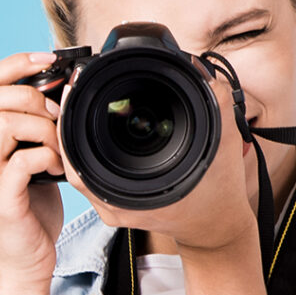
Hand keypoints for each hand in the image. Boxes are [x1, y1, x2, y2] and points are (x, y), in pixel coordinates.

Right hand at [0, 52, 65, 288]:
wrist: (23, 262)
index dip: (14, 63)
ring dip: (44, 127)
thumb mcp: (31, 160)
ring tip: (59, 147)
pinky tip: (57, 170)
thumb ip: (35, 130)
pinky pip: (23, 159)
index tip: (48, 60)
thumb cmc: (30, 211)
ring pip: (6, 122)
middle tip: (55, 113)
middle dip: (30, 93)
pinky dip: (48, 157)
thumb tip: (62, 92)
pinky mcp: (0, 197)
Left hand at [58, 73, 257, 253]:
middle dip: (70, 122)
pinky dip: (88, 148)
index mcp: (136, 194)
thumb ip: (216, 100)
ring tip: (77, 101)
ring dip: (76, 135)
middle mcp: (118, 205)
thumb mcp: (225, 140)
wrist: (217, 226)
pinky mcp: (116, 203)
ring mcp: (114, 207)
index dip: (70, 124)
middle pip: (74, 161)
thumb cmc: (220, 191)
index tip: (70, 91)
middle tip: (71, 89)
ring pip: (79, 167)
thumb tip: (196, 68)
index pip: (82, 160)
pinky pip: (90, 173)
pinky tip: (90, 126)